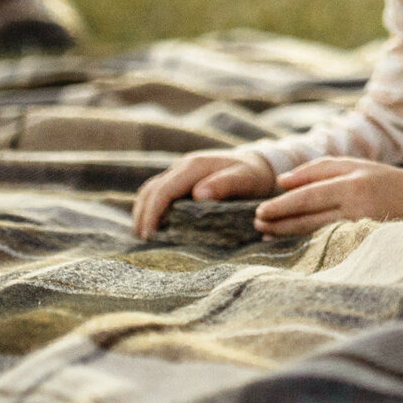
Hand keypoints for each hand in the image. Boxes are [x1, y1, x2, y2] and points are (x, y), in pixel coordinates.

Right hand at [132, 151, 276, 237]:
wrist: (261, 163)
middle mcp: (183, 166)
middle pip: (152, 189)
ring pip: (152, 189)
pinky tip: (154, 223)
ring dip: (143, 210)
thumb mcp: (246, 179)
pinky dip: (152, 206)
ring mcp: (181, 171)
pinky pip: (160, 191)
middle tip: (142, 239)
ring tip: (143, 234)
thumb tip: (198, 194)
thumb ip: (224, 185)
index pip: (163, 190)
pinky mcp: (183, 179)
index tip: (149, 234)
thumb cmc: (254, 175)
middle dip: (143, 214)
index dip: (152, 212)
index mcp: (194, 166)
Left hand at [254, 158, 402, 238]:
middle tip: (257, 224)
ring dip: (288, 235)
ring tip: (268, 235)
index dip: (282, 206)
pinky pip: (330, 244)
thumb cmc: (383, 180)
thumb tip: (282, 182)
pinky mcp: (366, 243)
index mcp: (351, 185)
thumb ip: (317, 170)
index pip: (308, 197)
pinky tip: (293, 245)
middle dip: (279, 222)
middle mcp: (356, 207)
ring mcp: (361, 228)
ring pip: (316, 234)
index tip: (260, 210)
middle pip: (308, 218)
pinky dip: (308, 244)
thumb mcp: (353, 165)